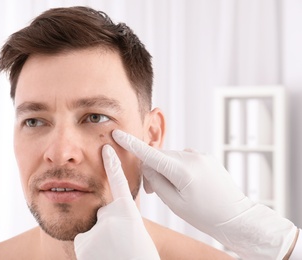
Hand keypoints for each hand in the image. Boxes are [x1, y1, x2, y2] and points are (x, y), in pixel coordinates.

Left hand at [74, 145, 159, 259]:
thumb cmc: (140, 256)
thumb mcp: (136, 233)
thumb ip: (122, 218)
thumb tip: (105, 215)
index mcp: (129, 212)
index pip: (119, 182)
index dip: (113, 164)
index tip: (107, 148)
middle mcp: (110, 216)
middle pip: (103, 214)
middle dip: (108, 226)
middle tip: (119, 243)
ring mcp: (95, 229)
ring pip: (93, 230)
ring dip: (99, 241)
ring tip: (112, 253)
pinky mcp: (83, 243)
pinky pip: (84, 242)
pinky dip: (91, 250)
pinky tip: (102, 258)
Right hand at [112, 129, 297, 259]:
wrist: (235, 217)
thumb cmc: (205, 215)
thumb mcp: (174, 203)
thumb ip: (156, 181)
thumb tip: (148, 166)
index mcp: (183, 170)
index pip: (150, 154)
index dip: (131, 144)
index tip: (118, 134)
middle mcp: (193, 157)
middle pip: (160, 157)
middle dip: (152, 169)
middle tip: (149, 190)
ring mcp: (201, 156)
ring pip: (171, 157)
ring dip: (165, 169)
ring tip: (171, 190)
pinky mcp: (207, 157)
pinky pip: (184, 158)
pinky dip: (177, 167)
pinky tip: (184, 183)